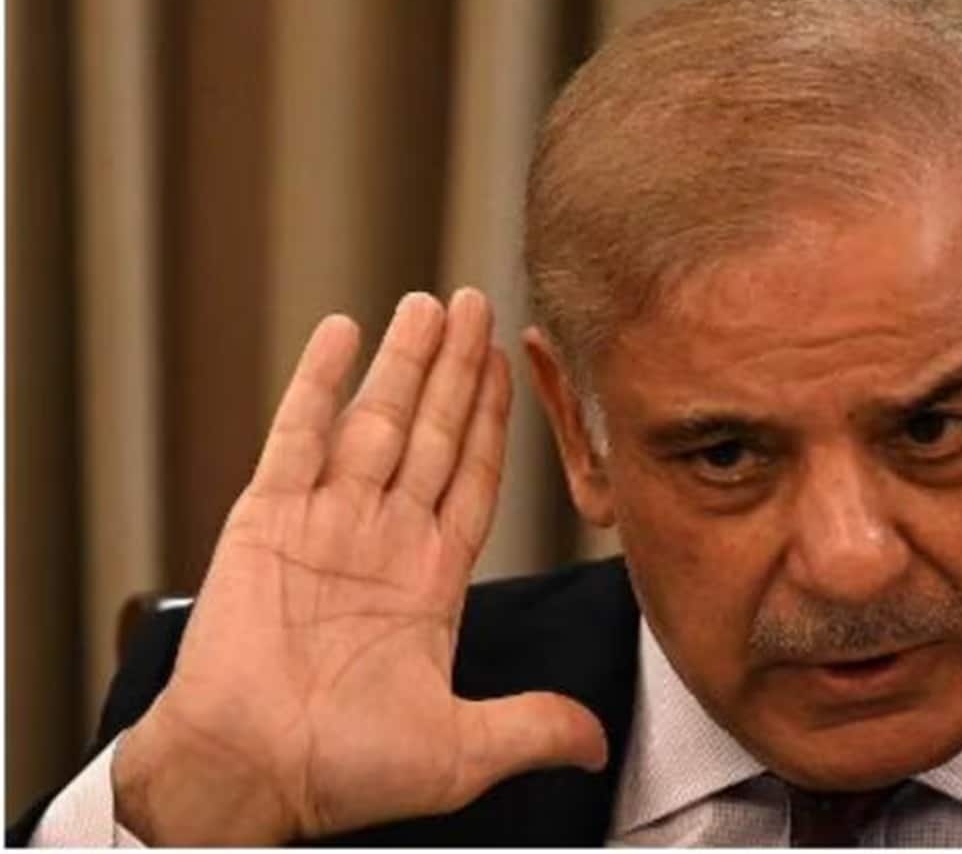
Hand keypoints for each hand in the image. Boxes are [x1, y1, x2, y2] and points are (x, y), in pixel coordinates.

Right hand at [112, 290, 606, 844]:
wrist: (248, 775)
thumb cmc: (343, 769)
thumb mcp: (461, 753)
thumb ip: (531, 728)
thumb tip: (595, 743)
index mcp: (429, 579)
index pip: (475, 477)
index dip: (494, 421)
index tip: (511, 367)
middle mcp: (383, 538)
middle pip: (434, 432)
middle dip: (457, 370)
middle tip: (477, 307)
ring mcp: (327, 521)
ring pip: (378, 420)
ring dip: (405, 361)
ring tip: (431, 305)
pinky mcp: (268, 518)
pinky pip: (299, 435)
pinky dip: (319, 381)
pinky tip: (343, 332)